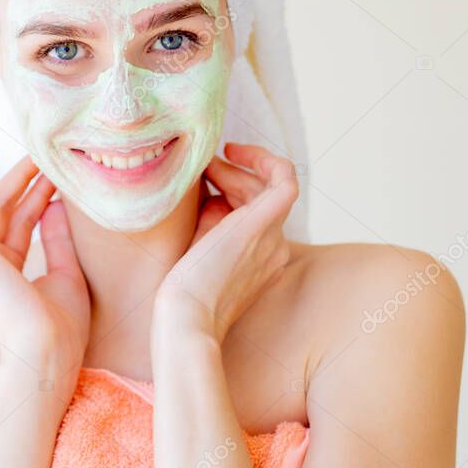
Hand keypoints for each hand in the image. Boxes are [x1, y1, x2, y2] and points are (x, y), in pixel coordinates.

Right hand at [0, 145, 89, 393]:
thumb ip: (59, 241)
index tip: (55, 177)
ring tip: (30, 154)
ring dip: (6, 177)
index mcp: (7, 275)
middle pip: (4, 211)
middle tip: (42, 158)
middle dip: (24, 183)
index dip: (38, 199)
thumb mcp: (66, 275)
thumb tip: (57, 206)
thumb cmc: (59, 327)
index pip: (21, 225)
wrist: (44, 351)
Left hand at [155, 142, 298, 344]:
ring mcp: (274, 238)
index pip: (256, 212)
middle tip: (203, 169)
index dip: (231, 188)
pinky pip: (285, 180)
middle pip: (262, 197)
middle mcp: (275, 249)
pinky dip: (265, 159)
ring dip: (235, 169)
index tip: (205, 179)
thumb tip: (208, 178)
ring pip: (266, 187)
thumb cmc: (182, 291)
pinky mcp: (264, 224)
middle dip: (231, 176)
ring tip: (207, 166)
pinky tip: (236, 151)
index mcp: (261, 260)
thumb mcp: (199, 247)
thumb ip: (211, 218)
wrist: (186, 316)